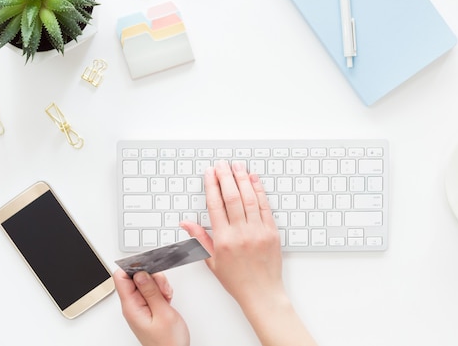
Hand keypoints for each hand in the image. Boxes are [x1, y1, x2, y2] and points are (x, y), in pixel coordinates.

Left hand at [113, 269, 188, 345]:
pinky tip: (166, 300)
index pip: (121, 278)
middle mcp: (133, 305)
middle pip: (135, 278)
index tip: (147, 266)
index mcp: (131, 306)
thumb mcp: (162, 313)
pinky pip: (152, 291)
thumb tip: (140, 273)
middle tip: (162, 288)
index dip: (133, 267)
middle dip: (151, 277)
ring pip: (145, 283)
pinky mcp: (148, 307)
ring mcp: (140, 306)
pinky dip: (161, 291)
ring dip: (158, 285)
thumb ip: (151, 291)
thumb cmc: (168, 341)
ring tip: (166, 297)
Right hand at [181, 160, 283, 305]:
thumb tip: (185, 222)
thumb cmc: (236, 279)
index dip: (211, 186)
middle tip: (221, 164)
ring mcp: (258, 231)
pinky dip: (259, 190)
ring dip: (242, 178)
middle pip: (232, 197)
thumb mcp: (211, 261)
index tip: (209, 173)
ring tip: (237, 165)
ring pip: (249, 198)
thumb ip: (199, 238)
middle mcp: (240, 233)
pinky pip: (264, 206)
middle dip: (226, 177)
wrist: (261, 293)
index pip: (215, 205)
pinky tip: (254, 179)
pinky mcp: (272, 231)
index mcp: (223, 240)